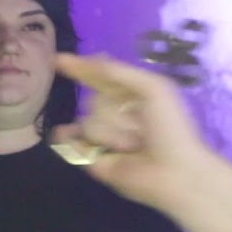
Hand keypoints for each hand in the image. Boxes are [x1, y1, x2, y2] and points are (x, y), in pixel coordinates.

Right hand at [50, 53, 204, 211]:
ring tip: (132, 147)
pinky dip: (67, 138)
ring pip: (87, 122)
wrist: (174, 171)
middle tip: (140, 128)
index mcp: (129, 95)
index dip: (80, 67)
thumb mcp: (152, 88)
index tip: (57, 60)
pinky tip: (65, 134)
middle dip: (115, 112)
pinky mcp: (92, 158)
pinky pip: (71, 143)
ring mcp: (102, 137)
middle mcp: (113, 114)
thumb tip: (88, 60)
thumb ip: (118, 72)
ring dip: (112, 133)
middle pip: (93, 100)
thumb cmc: (170, 128)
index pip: (99, 77)